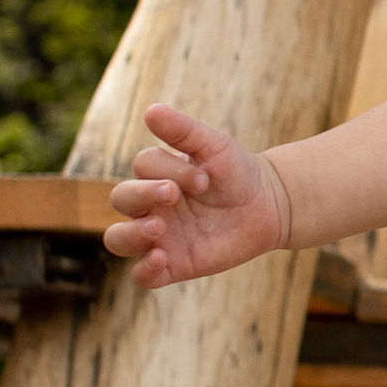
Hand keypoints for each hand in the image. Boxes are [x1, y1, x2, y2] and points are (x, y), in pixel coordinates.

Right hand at [105, 103, 290, 288]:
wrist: (268, 206)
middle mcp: (150, 205)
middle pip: (121, 199)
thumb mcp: (214, 146)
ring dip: (131, 234)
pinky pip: (143, 275)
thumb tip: (150, 110)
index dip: (167, 170)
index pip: (143, 167)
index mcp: (156, 174)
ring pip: (118, 239)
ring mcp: (159, 237)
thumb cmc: (235, 171)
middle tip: (173, 195)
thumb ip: (183, 131)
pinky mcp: (173, 265)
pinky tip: (160, 260)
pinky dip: (144, 270)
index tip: (204, 179)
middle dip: (142, 196)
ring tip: (158, 228)